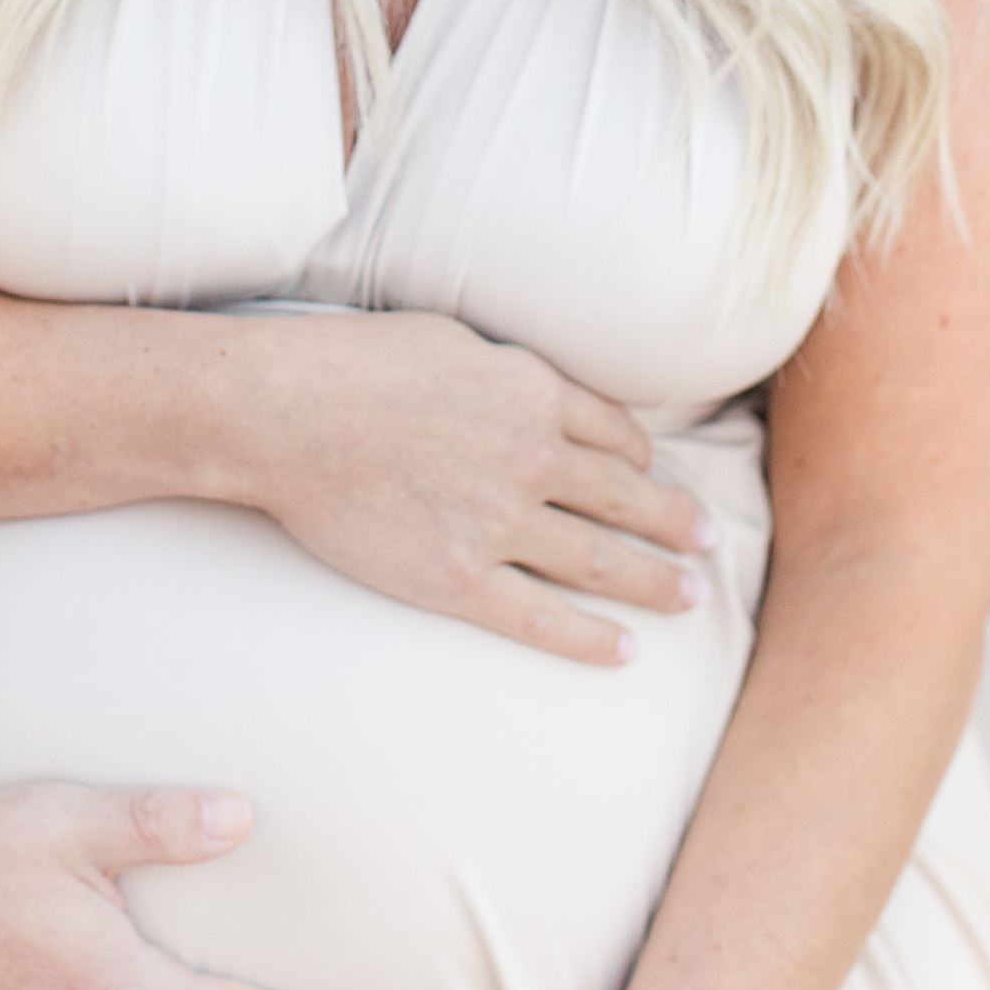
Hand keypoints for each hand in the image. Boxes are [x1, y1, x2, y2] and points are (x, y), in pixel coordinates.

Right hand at [242, 313, 715, 664]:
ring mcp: (498, 522)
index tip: (654, 474)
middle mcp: (531, 457)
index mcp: (532, 392)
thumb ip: (503, 370)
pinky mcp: (458, 579)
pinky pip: (543, 618)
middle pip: (625, 497)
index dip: (641, 457)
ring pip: (599, 560)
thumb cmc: (352, 362)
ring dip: (652, 580)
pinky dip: (590, 638)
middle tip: (706, 540)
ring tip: (688, 595)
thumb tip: (532, 387)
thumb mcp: (449, 339)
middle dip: (673, 521)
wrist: (282, 412)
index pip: (614, 432)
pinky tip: (624, 650)